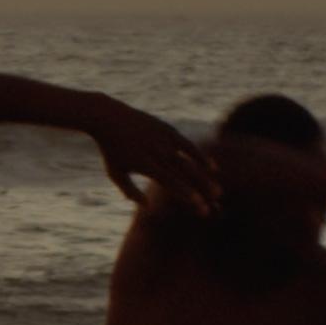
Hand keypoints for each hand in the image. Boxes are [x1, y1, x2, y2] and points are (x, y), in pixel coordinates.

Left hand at [89, 102, 213, 206]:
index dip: (186, 193)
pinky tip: (210, 167)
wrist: (109, 118)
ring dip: (205, 174)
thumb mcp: (115, 173)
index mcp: (145, 164)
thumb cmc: (111, 150)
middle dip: (201, 187)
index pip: (170, 182)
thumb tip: (147, 206)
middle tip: (216, 199)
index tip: (199, 205)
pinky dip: (200, 155)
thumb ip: (131, 191)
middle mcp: (158, 152)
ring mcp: (164, 140)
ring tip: (216, 189)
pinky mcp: (168, 130)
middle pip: (184, 172)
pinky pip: (188, 145)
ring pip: (190, 159)